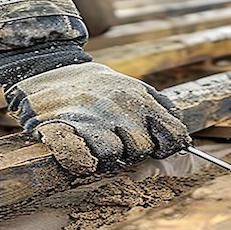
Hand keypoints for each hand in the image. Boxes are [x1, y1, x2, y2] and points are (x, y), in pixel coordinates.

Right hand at [4, 62, 190, 173]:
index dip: (168, 146)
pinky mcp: (66, 130)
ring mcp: (94, 120)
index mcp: (140, 98)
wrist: (49, 67)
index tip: (158, 148)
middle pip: (143, 150)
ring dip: (107, 157)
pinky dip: (85, 162)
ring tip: (97, 143)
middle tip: (117, 140)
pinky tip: (81, 150)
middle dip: (133, 151)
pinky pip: (86, 162)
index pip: (173, 135)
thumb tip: (181, 135)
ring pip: (115, 158)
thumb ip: (160, 107)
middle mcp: (120, 109)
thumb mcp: (133, 86)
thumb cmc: (96, 85)